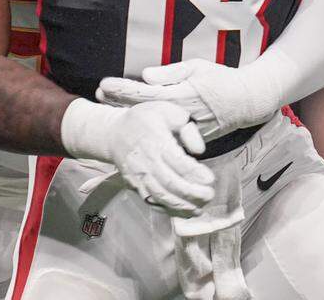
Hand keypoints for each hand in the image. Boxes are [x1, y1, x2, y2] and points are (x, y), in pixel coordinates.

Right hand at [61, 98, 213, 216]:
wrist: (113, 134)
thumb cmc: (146, 120)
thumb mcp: (168, 111)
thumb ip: (187, 128)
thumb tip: (199, 151)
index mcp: (155, 140)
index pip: (177, 161)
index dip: (194, 173)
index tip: (210, 179)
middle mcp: (146, 161)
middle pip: (170, 182)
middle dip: (191, 193)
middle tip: (209, 195)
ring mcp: (139, 176)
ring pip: (161, 196)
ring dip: (181, 206)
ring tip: (200, 208)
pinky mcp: (135, 186)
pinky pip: (152, 201)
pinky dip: (169, 210)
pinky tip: (184, 212)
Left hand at [98, 59, 273, 140]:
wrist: (247, 101)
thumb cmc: (221, 79)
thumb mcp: (197, 67)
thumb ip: (170, 73)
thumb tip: (145, 76)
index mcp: (180, 96)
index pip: (144, 94)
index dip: (122, 90)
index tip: (103, 84)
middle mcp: (179, 116)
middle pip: (142, 110)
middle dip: (118, 102)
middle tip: (97, 94)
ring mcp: (184, 130)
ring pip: (151, 123)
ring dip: (129, 113)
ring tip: (107, 104)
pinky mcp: (190, 139)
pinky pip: (165, 133)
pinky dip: (147, 127)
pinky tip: (132, 122)